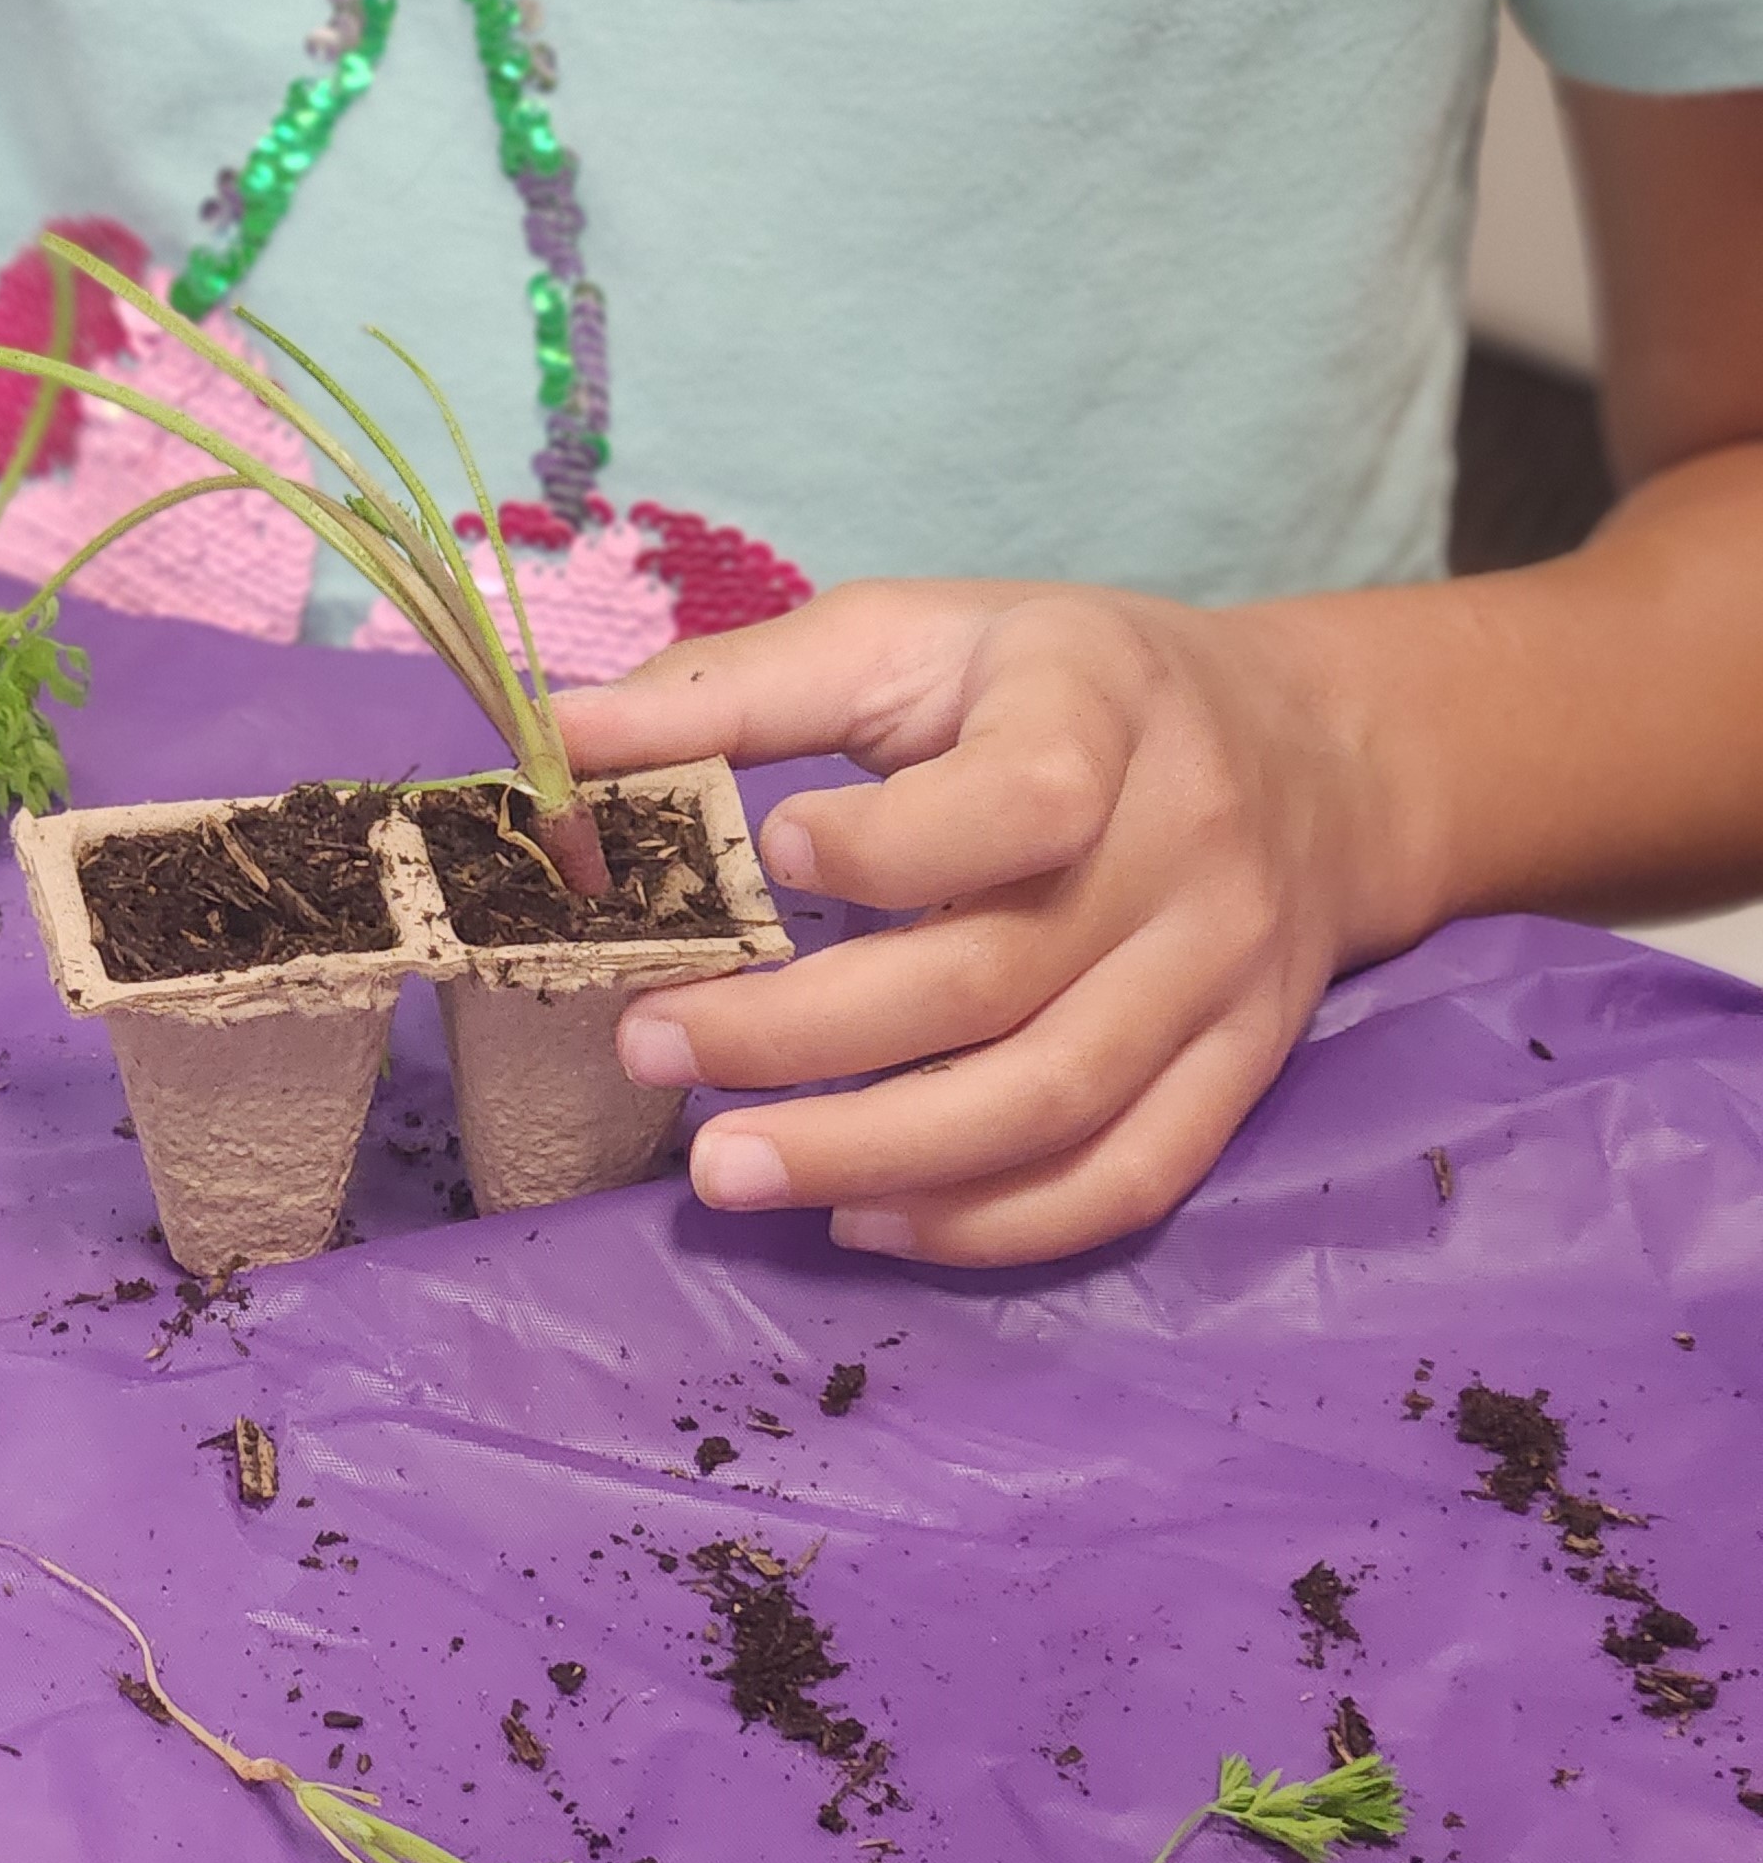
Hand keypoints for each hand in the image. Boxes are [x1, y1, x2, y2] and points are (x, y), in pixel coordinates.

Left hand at [554, 581, 1405, 1267]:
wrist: (1309, 754)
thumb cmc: (1055, 685)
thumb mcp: (910, 637)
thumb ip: (732, 689)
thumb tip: (553, 742)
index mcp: (1101, 706)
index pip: (1023, 798)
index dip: (891, 847)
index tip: (767, 856)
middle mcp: (1184, 849)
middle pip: (996, 979)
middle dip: (803, 1035)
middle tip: (650, 1047)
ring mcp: (1224, 978)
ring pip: (1052, 1104)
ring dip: (875, 1156)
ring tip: (722, 1169)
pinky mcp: (1239, 1072)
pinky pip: (1124, 1181)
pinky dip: (990, 1225)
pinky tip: (862, 1221)